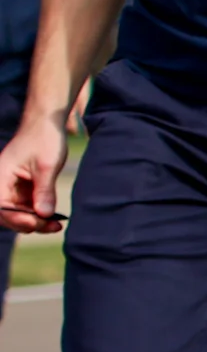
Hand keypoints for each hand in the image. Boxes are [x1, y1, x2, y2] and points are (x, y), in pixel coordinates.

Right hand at [0, 113, 69, 235]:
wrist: (47, 124)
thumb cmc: (44, 139)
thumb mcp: (46, 166)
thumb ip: (44, 191)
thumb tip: (43, 215)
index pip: (1, 206)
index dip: (17, 219)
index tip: (38, 223)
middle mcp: (1, 185)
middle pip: (7, 215)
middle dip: (28, 223)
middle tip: (53, 226)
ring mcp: (11, 188)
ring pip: (18, 214)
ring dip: (35, 221)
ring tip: (56, 225)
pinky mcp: (22, 189)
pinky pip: (26, 207)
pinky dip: (38, 214)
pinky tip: (54, 219)